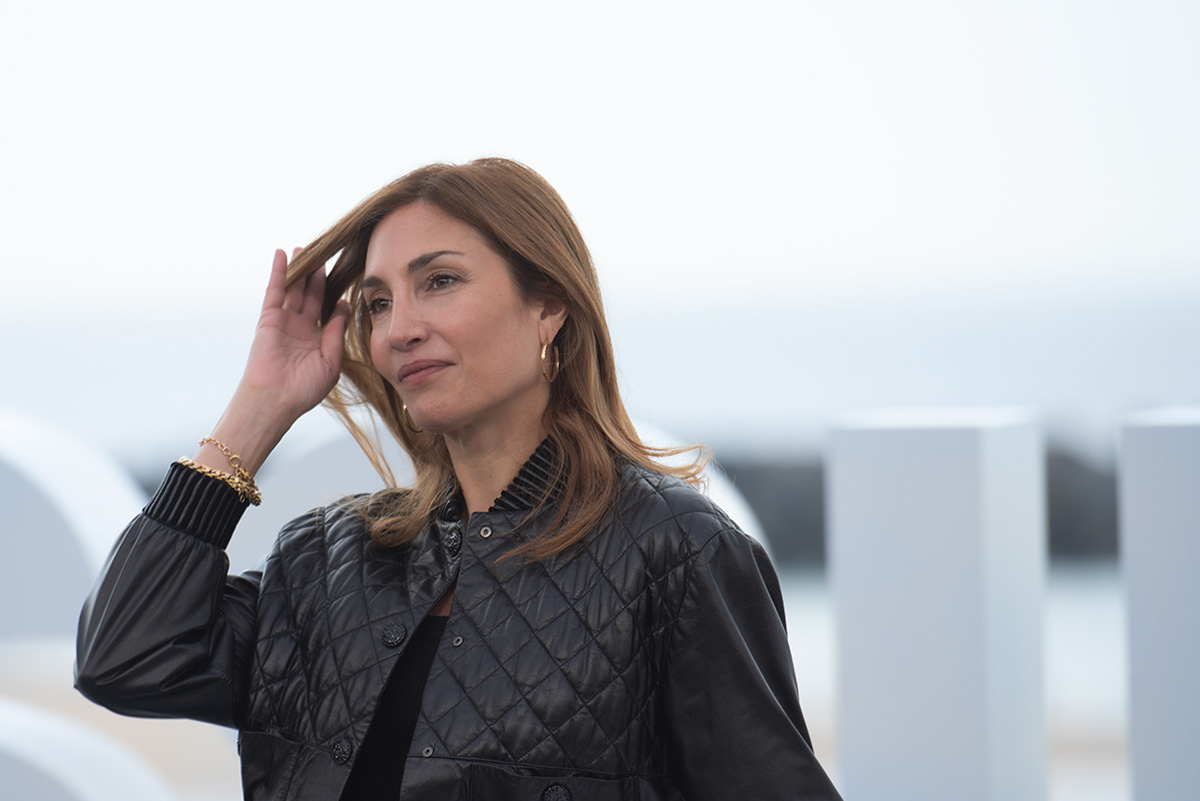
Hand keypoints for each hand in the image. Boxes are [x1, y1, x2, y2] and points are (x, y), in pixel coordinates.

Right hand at [241, 248, 351, 417]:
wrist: (276, 400)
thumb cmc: (304, 389)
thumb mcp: (331, 360)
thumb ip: (337, 331)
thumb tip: (344, 305)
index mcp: (316, 341)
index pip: (328, 311)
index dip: (336, 294)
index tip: (348, 277)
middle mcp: (299, 329)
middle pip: (311, 296)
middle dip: (318, 276)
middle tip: (327, 255)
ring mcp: (283, 322)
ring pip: (294, 289)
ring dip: (300, 269)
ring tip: (306, 248)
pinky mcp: (268, 318)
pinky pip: (274, 290)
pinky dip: (278, 271)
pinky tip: (282, 254)